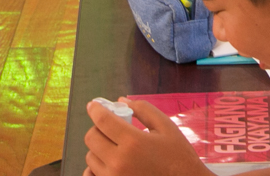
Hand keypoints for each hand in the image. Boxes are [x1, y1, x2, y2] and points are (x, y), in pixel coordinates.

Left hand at [84, 98, 209, 175]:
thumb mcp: (166, 127)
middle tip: (111, 128)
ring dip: (99, 148)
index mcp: (133, 142)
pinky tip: (110, 163)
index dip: (95, 109)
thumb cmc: (178, 156)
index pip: (103, 121)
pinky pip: (92, 175)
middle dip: (99, 128)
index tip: (94, 105)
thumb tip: (121, 100)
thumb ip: (143, 110)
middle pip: (92, 138)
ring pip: (91, 157)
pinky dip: (96, 167)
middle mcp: (119, 162)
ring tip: (117, 147)